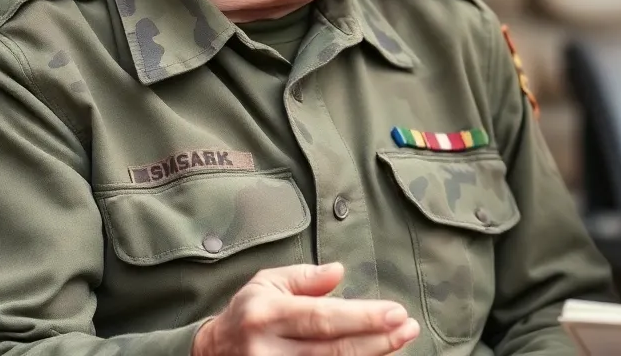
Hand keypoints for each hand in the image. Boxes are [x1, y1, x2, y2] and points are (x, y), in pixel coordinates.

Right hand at [192, 262, 419, 354]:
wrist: (211, 351)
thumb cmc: (248, 311)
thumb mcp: (268, 282)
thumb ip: (304, 277)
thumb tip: (339, 272)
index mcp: (268, 315)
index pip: (323, 318)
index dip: (363, 318)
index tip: (396, 313)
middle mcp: (269, 350)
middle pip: (333, 349)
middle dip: (376, 339)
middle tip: (409, 328)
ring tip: (400, 341)